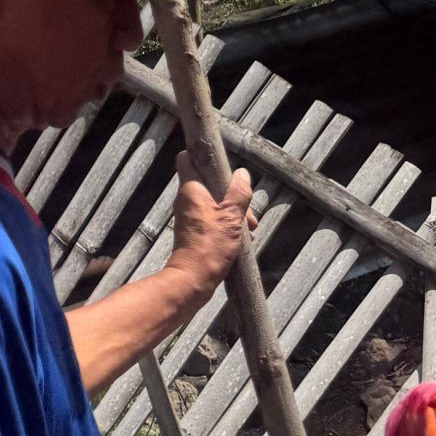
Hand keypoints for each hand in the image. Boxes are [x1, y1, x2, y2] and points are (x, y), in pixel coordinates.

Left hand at [168, 156, 253, 298]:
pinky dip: (225, 224)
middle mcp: (186, 199)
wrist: (192, 280)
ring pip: (212, 202)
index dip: (202, 155)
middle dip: (230, 192)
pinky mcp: (193, 231)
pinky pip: (211, 218)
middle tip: (246, 210)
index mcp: (191, 188)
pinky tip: (240, 238)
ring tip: (249, 228)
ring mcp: (189, 216)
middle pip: (208, 182)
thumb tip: (242, 173)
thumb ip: (238, 193)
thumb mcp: (231, 217)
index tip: (222, 164)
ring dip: (231, 211)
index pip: (187, 158)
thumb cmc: (209, 246)